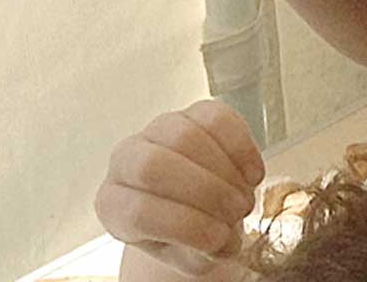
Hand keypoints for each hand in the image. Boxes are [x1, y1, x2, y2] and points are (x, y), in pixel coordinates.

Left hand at [96, 99, 263, 280]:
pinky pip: (217, 118)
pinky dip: (242, 148)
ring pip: (185, 137)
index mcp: (113, 205)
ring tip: (244, 199)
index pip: (139, 212)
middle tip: (237, 213)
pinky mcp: (194, 111)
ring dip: (225, 171)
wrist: (196, 206)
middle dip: (205, 191)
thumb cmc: (184, 234)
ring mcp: (159, 129)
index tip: (219, 241)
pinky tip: (253, 175)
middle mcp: (125, 161)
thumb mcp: (184, 255)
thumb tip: (223, 242)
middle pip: (153, 166)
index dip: (184, 227)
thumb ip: (198, 252)